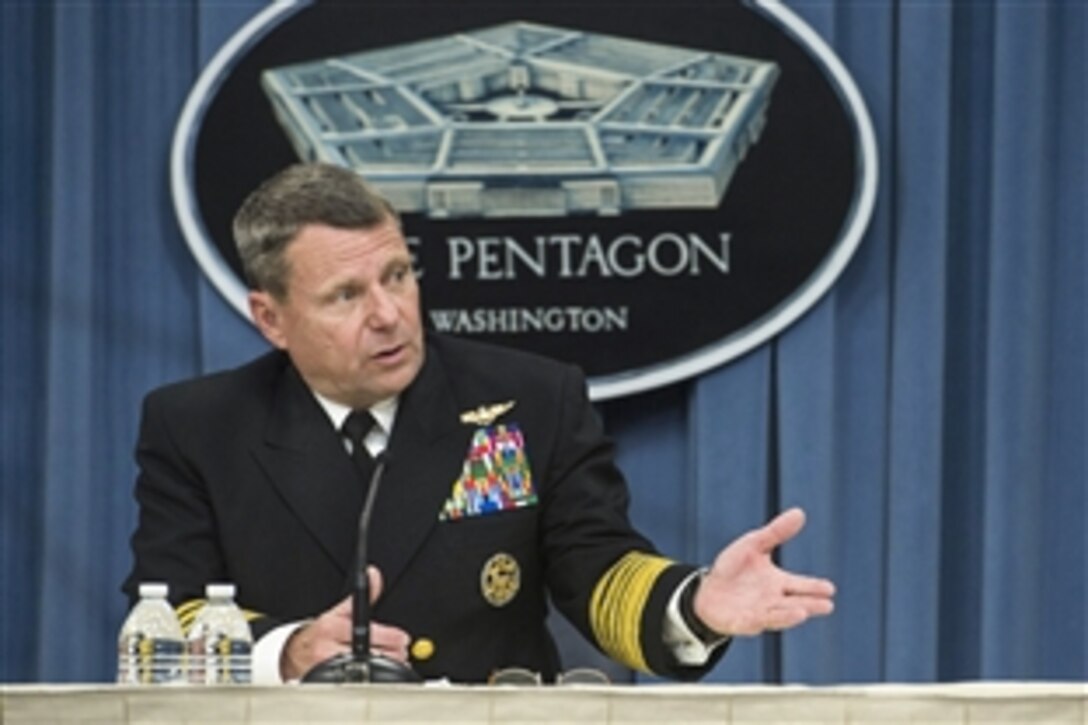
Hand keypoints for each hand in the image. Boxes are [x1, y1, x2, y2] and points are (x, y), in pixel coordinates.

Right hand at [280, 566, 410, 680]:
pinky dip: (374, 677)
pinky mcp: (330, 682)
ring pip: (368, 669)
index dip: (390, 637)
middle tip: (402, 648)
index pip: (367, 632)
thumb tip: (373, 575)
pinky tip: (379, 671)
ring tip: (392, 658)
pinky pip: (360, 681)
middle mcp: (328, 649)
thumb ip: (362, 596)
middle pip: (371, 654)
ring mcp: (328, 668)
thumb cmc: (322, 632)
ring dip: (387, 666)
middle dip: (393, 652)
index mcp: (332, 627)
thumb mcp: (339, 611)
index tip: (402, 638)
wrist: (296, 653)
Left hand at [693, 507, 834, 636]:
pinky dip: (762, 620)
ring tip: (804, 612)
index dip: (815, 587)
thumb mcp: (753, 545)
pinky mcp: (742, 622)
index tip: (830, 589)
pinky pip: (754, 622)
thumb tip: (799, 513)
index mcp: (779, 582)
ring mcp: (759, 613)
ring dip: (790, 615)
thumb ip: (776, 532)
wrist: (707, 590)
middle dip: (811, 605)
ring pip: (779, 615)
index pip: (801, 585)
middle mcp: (773, 600)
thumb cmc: (733, 568)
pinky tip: (766, 617)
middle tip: (828, 605)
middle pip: (796, 603)